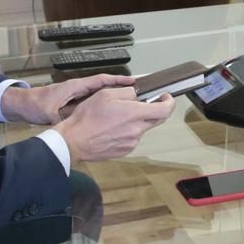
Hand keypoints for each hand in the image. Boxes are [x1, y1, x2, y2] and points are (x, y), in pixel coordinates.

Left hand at [5, 74, 133, 124]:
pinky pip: (94, 106)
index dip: (117, 81)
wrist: (24, 105)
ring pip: (101, 97)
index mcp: (76, 87)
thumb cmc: (36, 105)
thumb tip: (74, 123)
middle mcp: (80, 90)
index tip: (133, 82)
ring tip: (131, 106)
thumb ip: (62, 116)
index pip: (101, 80)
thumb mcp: (50, 112)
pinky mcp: (75, 105)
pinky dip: (104, 108)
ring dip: (115, 99)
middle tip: (139, 94)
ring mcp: (78, 97)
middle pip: (105, 88)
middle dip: (121, 89)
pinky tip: (113, 117)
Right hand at [52, 88, 175, 163]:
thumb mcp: (106, 94)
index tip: (166, 97)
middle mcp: (137, 130)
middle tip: (141, 104)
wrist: (74, 141)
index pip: (165, 109)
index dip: (169, 102)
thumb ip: (127, 92)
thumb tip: (138, 94)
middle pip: (156, 119)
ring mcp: (132, 142)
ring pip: (142, 128)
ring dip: (136, 121)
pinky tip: (112, 128)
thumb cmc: (87, 118)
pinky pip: (133, 138)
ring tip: (116, 118)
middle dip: (153, 110)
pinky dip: (128, 131)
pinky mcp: (125, 150)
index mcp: (134, 114)